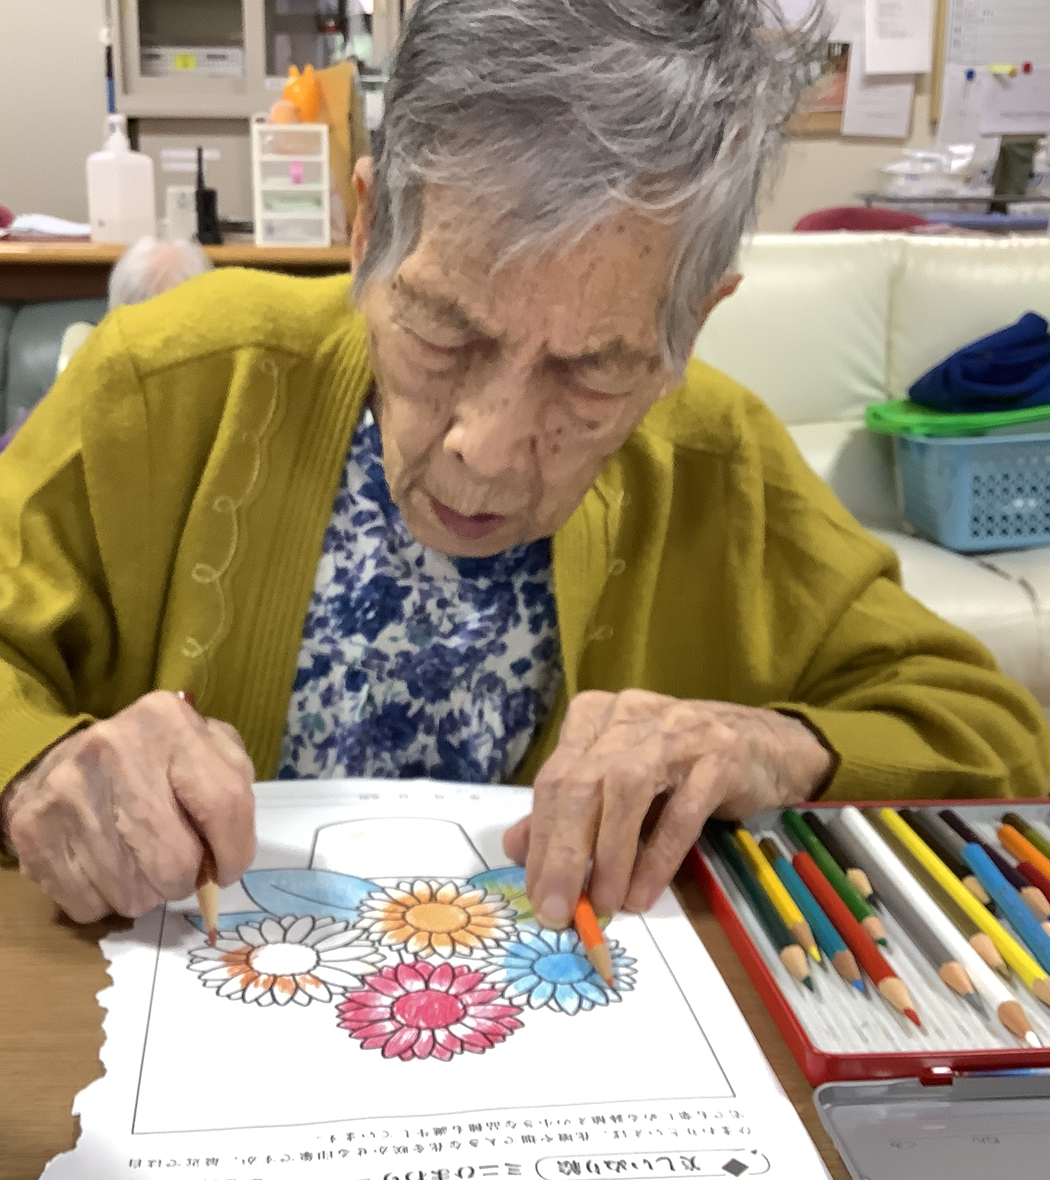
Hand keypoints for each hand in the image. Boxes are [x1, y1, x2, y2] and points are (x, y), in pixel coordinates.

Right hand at [1, 691, 255, 922]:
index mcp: (166, 720)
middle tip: (180, 864)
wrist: (60, 761)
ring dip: (148, 891)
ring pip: (134, 894)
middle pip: (175, 863)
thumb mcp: (202, 746)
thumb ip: (231, 784)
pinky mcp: (33, 835)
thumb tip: (232, 851)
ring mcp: (67, 794)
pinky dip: (107, 899)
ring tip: (139, 859)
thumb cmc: (150, 759)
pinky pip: (92, 907)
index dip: (236, 850)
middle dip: (187, 878)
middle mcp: (113, 751)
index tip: (229, 868)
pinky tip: (104, 865)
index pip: (224, 802)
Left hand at [503, 689, 832, 926]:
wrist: (767, 745)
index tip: (536, 895)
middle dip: (565, 852)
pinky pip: (680, 813)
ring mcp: (677, 732)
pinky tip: (643, 895)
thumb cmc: (681, 766)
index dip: (541, 840)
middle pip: (583, 784)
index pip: (555, 779)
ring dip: (609, 856)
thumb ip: (567, 811)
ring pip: (627, 792)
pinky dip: (656, 858)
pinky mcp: (719, 756)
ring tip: (603, 905)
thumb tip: (515, 848)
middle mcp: (631, 715)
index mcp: (597, 717)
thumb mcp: (618, 782)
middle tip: (557, 909)